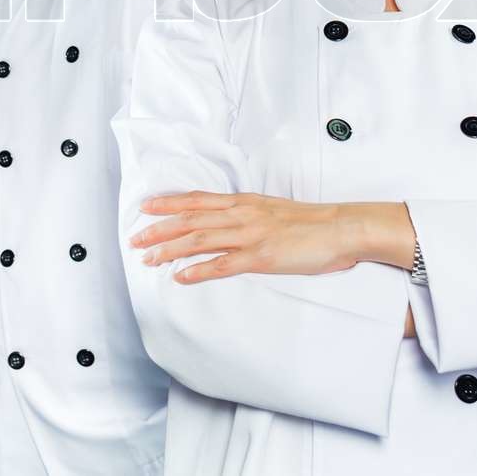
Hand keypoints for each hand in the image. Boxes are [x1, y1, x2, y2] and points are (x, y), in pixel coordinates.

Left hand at [130, 192, 357, 282]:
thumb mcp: (272, 211)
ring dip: (171, 250)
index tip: (145, 207)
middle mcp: (242, 214)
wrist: (342, 227)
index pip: (197, 200)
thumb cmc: (311, 223)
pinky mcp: (262, 257)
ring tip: (149, 260)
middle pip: (190, 219)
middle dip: (159, 229)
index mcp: (244, 202)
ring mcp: (251, 235)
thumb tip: (227, 225)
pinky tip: (181, 277)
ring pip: (200, 239)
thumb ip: (248, 216)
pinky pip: (224, 264)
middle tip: (135, 240)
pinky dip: (200, 270)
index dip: (168, 203)